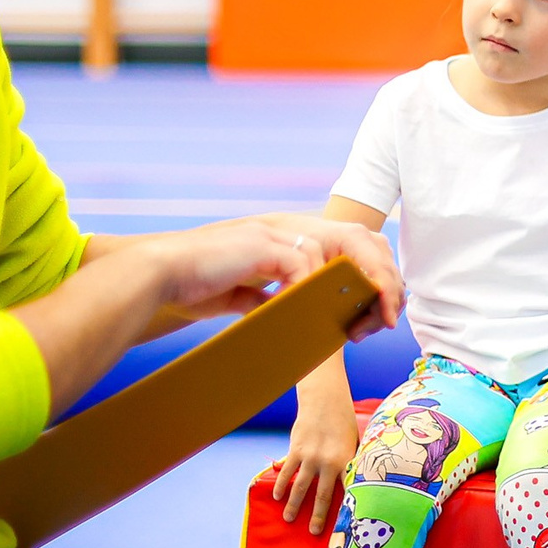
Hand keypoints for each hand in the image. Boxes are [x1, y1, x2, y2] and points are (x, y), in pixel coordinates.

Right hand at [154, 214, 402, 340]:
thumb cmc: (198, 285)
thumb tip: (295, 317)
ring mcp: (277, 230)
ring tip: (365, 320)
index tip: (379, 316)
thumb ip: (273, 297)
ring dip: (360, 285)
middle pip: (361, 238)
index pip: (354, 243)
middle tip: (388, 318)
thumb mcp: (247, 294)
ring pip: (342, 248)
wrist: (159, 276)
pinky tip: (319, 314)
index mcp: (293, 236)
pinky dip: (316, 288)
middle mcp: (292, 226)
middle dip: (383, 278)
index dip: (375, 275)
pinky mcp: (262, 243)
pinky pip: (304, 262)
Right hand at [274, 393, 359, 534]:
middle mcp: (328, 462)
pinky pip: (287, 471)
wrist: (326, 402)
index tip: (344, 526)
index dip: (346, 508)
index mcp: (346, 462)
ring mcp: (310, 457)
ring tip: (288, 519)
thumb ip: (351, 464)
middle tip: (313, 532)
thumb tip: (355, 482)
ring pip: (301, 486)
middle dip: (318, 516)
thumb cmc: (344, 424)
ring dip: (294, 504)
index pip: (347, 490)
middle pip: (323, 495)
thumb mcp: (354, 444)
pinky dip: (281, 484)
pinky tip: (277, 496)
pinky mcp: (296, 450)